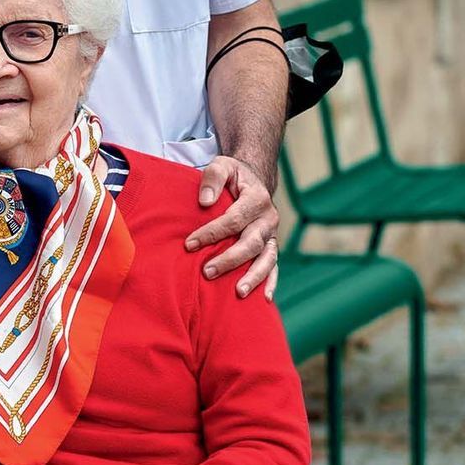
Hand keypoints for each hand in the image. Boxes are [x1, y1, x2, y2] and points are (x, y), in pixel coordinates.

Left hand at [186, 156, 278, 299]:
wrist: (253, 180)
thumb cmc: (233, 176)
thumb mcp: (222, 166)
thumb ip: (213, 178)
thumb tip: (205, 202)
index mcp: (257, 198)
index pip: (233, 220)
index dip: (211, 233)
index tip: (189, 244)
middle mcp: (269, 218)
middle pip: (250, 243)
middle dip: (229, 259)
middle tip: (207, 272)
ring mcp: (272, 234)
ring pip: (267, 259)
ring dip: (253, 277)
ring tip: (238, 292)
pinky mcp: (272, 246)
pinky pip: (275, 266)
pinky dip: (271, 282)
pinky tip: (264, 299)